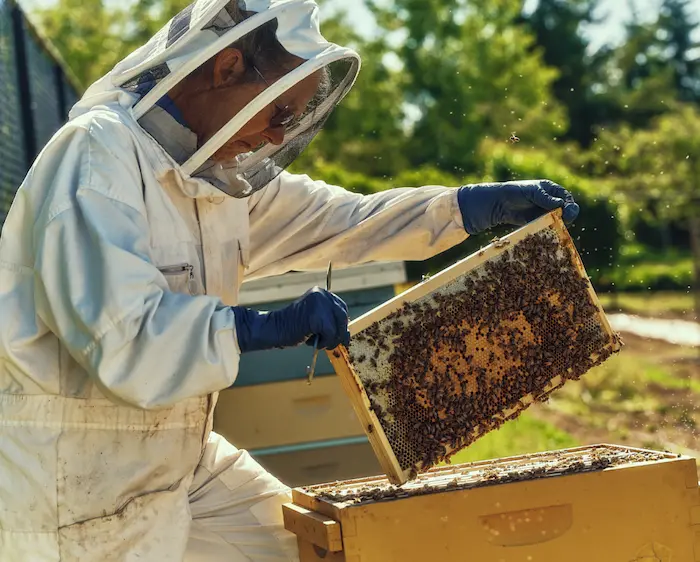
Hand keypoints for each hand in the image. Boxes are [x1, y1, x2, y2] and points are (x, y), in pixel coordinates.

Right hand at [233, 287, 349, 352]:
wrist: (274, 329)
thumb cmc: (292, 328)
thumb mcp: (315, 321)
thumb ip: (330, 323)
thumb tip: (347, 336)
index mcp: (321, 293)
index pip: (341, 308)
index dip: (341, 323)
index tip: (339, 335)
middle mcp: (321, 294)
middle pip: (342, 316)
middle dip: (340, 333)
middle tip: (331, 344)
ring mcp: (319, 303)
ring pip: (338, 326)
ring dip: (331, 339)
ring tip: (317, 342)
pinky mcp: (317, 316)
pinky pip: (331, 333)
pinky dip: (324, 342)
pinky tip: (312, 342)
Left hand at [457, 179, 579, 234]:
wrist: (498, 203)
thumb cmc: (515, 192)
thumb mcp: (532, 192)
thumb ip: (545, 198)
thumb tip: (561, 204)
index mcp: (550, 190)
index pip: (566, 197)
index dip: (569, 205)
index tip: (568, 212)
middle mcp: (549, 201)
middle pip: (564, 210)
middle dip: (567, 215)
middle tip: (565, 220)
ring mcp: (542, 212)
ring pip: (556, 220)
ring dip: (558, 224)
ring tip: (557, 228)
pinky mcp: (535, 222)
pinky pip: (546, 227)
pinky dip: (549, 230)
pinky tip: (549, 233)